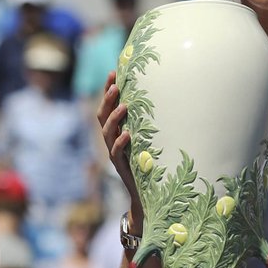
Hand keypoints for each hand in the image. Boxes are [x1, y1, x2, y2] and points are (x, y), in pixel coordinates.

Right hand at [97, 71, 141, 217]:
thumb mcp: (147, 141)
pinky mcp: (120, 167)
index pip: (107, 107)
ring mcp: (114, 154)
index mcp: (115, 132)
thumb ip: (148, 124)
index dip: (107, 90)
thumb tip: (166, 99)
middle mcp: (111, 141)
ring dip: (114, 117)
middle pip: (102, 116)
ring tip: (124, 106)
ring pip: (106, 132)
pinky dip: (120, 142)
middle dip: (107, 99)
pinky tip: (127, 134)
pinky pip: (116, 152)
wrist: (147, 195)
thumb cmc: (150, 164)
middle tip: (116, 85)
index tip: (113, 72)